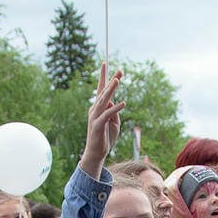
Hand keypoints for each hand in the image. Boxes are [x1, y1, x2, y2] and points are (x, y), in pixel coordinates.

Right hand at [79, 64, 125, 178]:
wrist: (96, 153)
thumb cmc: (105, 138)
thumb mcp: (114, 123)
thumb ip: (114, 112)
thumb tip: (115, 102)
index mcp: (98, 107)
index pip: (101, 89)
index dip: (104, 77)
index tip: (106, 64)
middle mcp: (94, 109)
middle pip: (103, 92)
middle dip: (111, 80)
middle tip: (120, 70)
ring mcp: (95, 116)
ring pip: (104, 100)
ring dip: (111, 89)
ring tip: (117, 80)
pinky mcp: (97, 124)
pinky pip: (108, 114)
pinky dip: (116, 108)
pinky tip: (123, 103)